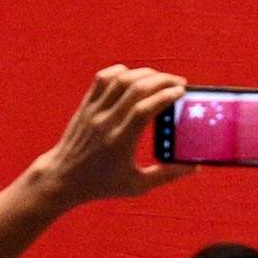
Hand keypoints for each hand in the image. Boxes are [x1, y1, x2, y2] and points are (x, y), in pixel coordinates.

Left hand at [32, 66, 188, 206]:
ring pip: (120, 79)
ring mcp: (94, 111)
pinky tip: (134, 76)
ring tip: (161, 78)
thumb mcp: (138, 186)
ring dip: (144, 73)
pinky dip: (121, 72)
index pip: (144, 109)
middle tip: (178, 82)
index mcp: (120, 142)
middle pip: (135, 88)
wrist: (63, 178)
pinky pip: (102, 78)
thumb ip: (167, 175)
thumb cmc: (103, 184)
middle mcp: (106, 122)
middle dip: (161, 80)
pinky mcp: (86, 105)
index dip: (165, 96)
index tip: (182, 92)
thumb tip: (195, 167)